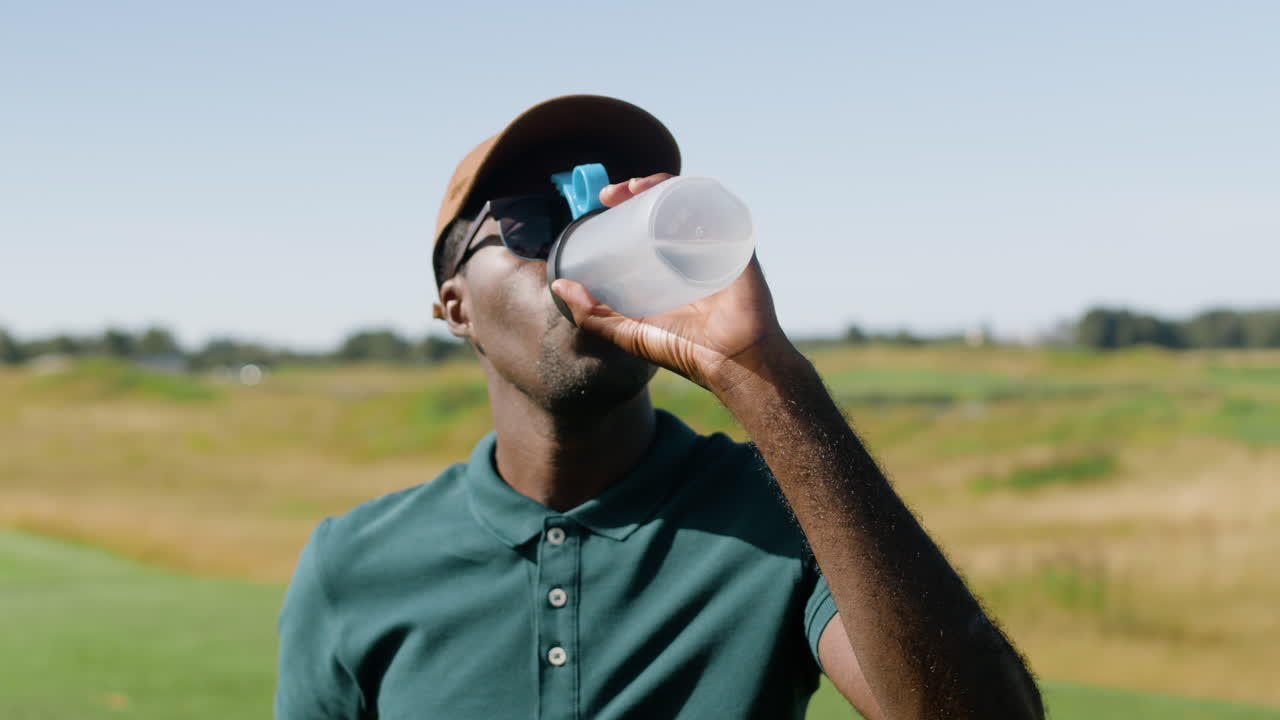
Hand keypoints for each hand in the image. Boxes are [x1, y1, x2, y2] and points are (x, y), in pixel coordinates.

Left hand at [550, 173, 798, 396]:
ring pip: (688, 200)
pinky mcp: (735, 243)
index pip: (647, 224)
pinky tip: (669, 191)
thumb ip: (593, 315)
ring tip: (634, 187)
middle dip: (637, 190)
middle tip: (611, 194)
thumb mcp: (628, 332)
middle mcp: (692, 250)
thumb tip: (558, 287)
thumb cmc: (686, 351)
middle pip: (665, 206)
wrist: (733, 361)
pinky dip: (693, 192)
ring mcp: (714, 244)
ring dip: (660, 185)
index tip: (602, 203)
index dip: (625, 208)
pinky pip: (716, 207)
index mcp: (670, 266)